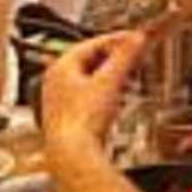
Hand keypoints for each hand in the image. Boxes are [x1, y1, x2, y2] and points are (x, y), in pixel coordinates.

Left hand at [41, 27, 149, 159]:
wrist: (72, 153)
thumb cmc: (82, 120)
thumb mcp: (110, 82)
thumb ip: (125, 57)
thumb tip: (136, 38)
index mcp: (60, 68)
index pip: (91, 44)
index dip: (116, 40)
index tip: (134, 39)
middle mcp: (54, 82)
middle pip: (88, 60)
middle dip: (113, 58)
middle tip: (133, 56)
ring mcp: (58, 100)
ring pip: (88, 78)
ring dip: (109, 75)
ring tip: (127, 75)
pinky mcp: (66, 116)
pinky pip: (87, 95)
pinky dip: (103, 91)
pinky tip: (114, 98)